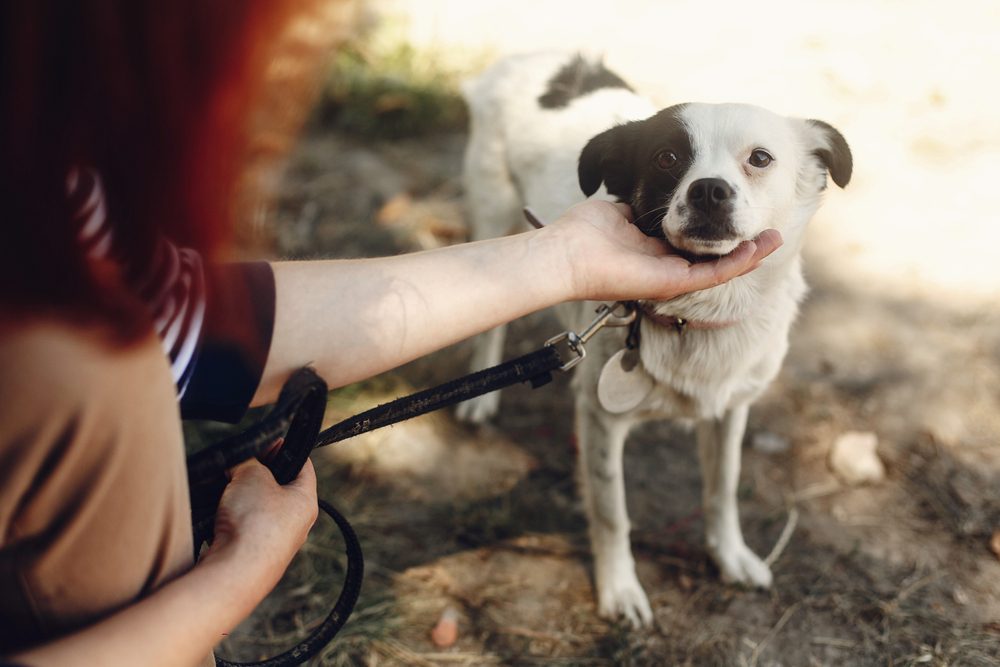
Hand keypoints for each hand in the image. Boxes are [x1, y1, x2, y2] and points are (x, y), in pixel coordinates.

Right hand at [202, 457, 317, 595]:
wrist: (234, 571)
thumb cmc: (253, 522)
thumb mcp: (251, 475)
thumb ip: (248, 462)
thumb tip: (240, 464)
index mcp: (306, 501)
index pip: (303, 465)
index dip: (284, 448)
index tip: (266, 441)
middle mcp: (297, 524)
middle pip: (278, 487)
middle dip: (257, 474)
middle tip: (238, 466)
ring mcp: (276, 543)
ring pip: (258, 508)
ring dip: (241, 497)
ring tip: (224, 489)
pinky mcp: (254, 556)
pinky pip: (244, 528)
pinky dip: (231, 518)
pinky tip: (217, 514)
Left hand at [543, 200, 782, 301]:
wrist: (565, 252)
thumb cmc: (582, 232)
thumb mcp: (619, 211)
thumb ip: (640, 206)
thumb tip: (652, 190)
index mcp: (652, 251)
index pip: (694, 243)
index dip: (717, 227)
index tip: (735, 208)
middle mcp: (665, 267)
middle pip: (713, 258)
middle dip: (741, 244)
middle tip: (768, 227)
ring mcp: (671, 278)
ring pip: (721, 269)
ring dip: (750, 254)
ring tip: (776, 237)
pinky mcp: (672, 283)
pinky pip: (714, 274)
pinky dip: (740, 261)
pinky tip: (761, 247)